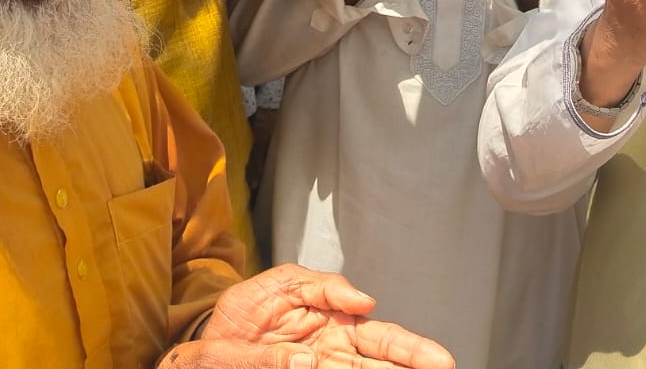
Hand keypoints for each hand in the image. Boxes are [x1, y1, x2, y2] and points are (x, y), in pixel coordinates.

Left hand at [161, 264, 453, 368]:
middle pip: (382, 360)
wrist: (200, 349)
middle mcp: (334, 353)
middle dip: (414, 363)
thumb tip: (365, 301)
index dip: (404, 348)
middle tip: (444, 366)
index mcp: (333, 321)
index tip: (418, 351)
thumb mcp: (277, 285)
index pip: (377, 334)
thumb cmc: (242, 313)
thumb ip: (320, 286)